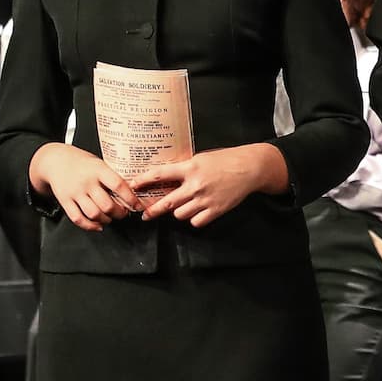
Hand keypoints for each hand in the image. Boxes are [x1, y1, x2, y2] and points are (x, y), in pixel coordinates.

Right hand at [30, 143, 138, 231]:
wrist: (55, 160)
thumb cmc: (81, 162)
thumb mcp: (98, 163)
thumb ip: (111, 176)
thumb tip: (131, 192)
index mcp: (98, 169)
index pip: (118, 185)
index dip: (130, 198)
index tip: (137, 206)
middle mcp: (86, 182)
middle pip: (107, 205)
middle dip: (119, 213)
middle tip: (123, 213)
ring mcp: (75, 192)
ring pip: (94, 214)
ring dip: (106, 220)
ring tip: (109, 217)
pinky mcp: (65, 201)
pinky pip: (78, 219)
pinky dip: (90, 226)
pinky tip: (97, 225)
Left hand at [134, 144, 287, 227]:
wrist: (250, 168)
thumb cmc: (225, 160)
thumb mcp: (202, 158)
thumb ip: (186, 168)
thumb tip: (167, 176)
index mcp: (190, 167)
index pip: (161, 174)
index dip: (143, 180)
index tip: (132, 185)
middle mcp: (195, 185)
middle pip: (167, 202)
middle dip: (153, 210)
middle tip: (145, 214)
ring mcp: (205, 199)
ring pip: (180, 214)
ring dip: (180, 211)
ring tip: (185, 205)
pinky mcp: (216, 210)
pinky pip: (196, 222)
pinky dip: (195, 219)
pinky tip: (199, 211)